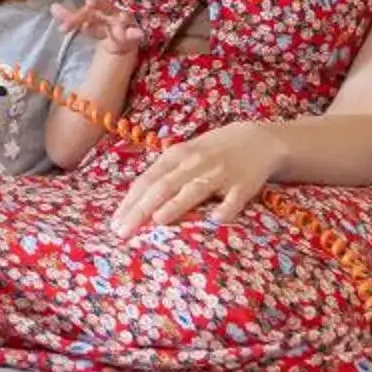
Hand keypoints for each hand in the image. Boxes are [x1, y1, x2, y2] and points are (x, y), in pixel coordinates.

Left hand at [53, 0, 156, 56]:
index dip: (74, 18)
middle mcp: (111, 13)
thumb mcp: (85, 23)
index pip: (86, 11)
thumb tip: (52, 7)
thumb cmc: (101, 27)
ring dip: (121, 17)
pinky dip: (136, 33)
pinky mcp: (133, 34)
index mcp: (99, 9)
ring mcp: (123, 23)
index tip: (64, 27)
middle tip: (88, 3)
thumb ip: (70, 18)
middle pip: (103, 9)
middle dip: (96, 6)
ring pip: (121, 18)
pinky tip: (138, 33)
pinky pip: (136, 33)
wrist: (120, 41)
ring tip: (121, 17)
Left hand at [111, 120, 286, 235]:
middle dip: (141, 209)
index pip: (147, 181)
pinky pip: (234, 198)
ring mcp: (220, 173)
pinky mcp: (244, 184)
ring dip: (176, 204)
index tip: (114, 223)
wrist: (257, 140)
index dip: (130, 202)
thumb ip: (161, 176)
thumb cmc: (209, 153)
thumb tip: (132, 203)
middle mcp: (194, 163)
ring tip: (157, 220)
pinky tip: (216, 220)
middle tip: (124, 231)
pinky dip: (226, 208)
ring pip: (195, 189)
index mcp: (175, 157)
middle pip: (163, 186)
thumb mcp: (182, 157)